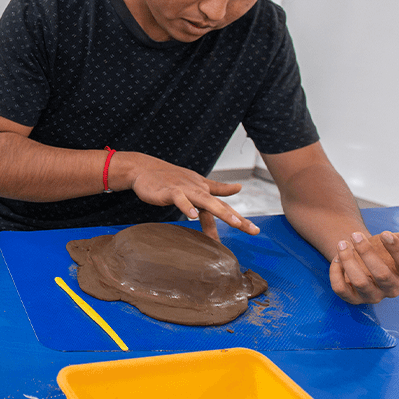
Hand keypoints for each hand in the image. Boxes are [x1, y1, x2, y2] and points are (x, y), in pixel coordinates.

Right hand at [129, 159, 260, 237]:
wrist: (143, 169)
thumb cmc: (169, 178)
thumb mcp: (195, 183)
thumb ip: (217, 188)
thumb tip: (239, 188)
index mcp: (203, 189)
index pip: (224, 204)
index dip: (239, 217)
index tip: (254, 230)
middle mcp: (197, 188)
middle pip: (219, 205)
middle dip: (237, 218)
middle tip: (252, 230)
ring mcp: (184, 189)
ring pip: (205, 200)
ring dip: (220, 211)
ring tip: (234, 222)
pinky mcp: (169, 191)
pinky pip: (180, 199)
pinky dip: (186, 207)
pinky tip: (192, 216)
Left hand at [330, 224, 398, 303]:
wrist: (365, 260)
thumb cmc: (385, 251)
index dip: (397, 249)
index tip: (384, 233)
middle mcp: (392, 289)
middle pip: (381, 274)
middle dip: (367, 252)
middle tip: (355, 234)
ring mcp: (372, 296)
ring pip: (360, 282)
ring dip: (348, 260)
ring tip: (342, 243)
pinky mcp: (353, 298)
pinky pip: (341, 290)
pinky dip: (335, 273)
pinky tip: (336, 259)